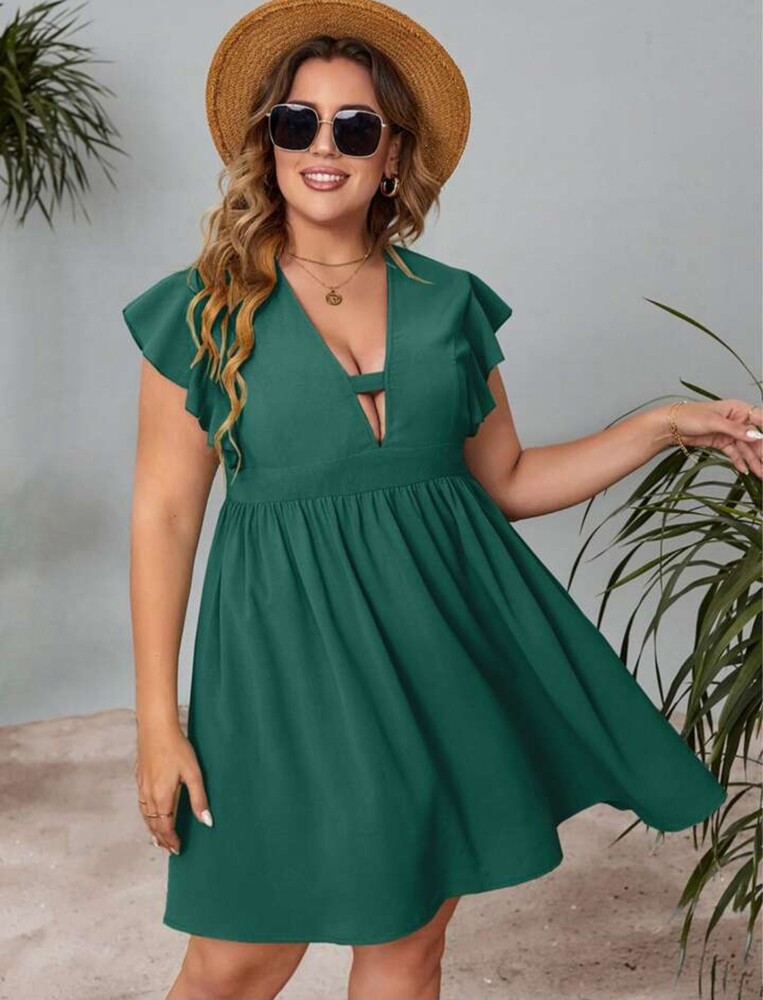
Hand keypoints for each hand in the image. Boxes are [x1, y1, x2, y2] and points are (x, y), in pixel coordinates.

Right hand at [134, 724, 213, 854]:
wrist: (156, 728)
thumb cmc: (176, 748)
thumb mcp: (193, 773)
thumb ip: (199, 799)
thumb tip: (207, 821)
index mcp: (163, 797)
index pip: (165, 827)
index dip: (172, 840)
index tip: (178, 849)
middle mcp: (149, 796)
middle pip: (154, 825)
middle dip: (162, 839)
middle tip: (170, 849)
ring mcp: (142, 787)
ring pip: (146, 816)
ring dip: (153, 829)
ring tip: (159, 839)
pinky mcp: (140, 778)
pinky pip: (142, 805)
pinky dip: (147, 816)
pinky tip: (150, 814)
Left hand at [666, 398, 762, 476]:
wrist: (669, 426)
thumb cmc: (689, 416)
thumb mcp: (714, 422)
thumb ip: (736, 430)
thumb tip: (756, 435)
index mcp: (737, 409)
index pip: (760, 419)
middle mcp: (737, 420)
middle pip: (754, 438)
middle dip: (761, 452)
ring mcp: (729, 433)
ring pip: (745, 448)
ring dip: (753, 461)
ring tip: (760, 474)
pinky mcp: (721, 442)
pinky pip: (734, 453)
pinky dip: (740, 461)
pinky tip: (746, 471)